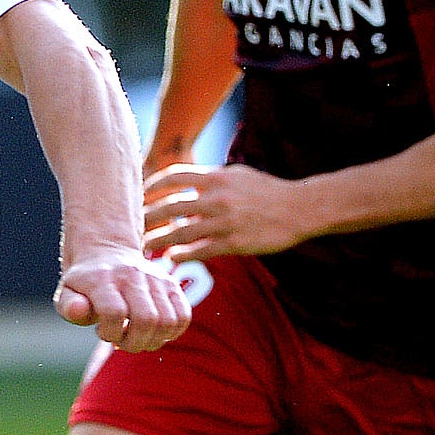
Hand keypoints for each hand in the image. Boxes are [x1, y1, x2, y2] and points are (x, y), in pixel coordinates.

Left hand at [54, 246, 190, 352]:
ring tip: (136, 337)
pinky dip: (172, 333)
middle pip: (146, 319)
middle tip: (121, 341)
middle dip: (133, 343)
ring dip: (153, 341)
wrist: (106, 252)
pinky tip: (154, 333)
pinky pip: (183, 316)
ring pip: (168, 321)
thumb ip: (70, 307)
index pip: (114, 312)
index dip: (109, 333)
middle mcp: (131, 276)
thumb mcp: (67, 293)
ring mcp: (155, 278)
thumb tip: (80, 312)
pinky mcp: (171, 284)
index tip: (102, 332)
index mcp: (102, 279)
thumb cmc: (84, 283)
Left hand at [143, 162, 321, 261]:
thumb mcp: (238, 175)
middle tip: (132, 227)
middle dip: (146, 218)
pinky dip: (182, 255)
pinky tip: (171, 259)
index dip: (152, 186)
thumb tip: (185, 181)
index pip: (173, 177)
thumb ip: (211, 178)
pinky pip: (199, 251)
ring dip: (157, 242)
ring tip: (144, 248)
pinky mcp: (234, 243)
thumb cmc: (268, 191)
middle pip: (168, 208)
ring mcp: (224, 221)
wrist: (301, 208)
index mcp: (216, 177)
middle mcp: (217, 198)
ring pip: (179, 233)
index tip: (141, 195)